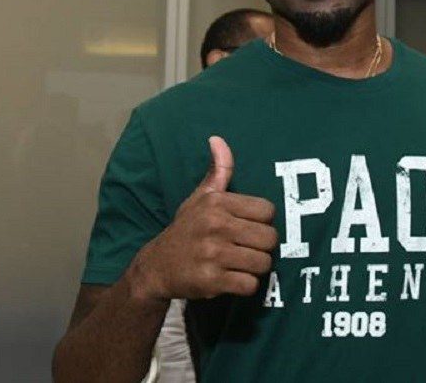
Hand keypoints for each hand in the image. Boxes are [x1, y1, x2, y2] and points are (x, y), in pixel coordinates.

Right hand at [129, 136, 277, 301]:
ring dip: (255, 268)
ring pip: (263, 263)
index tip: (247, 227)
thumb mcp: (199, 198)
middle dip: (262, 247)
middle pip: (270, 239)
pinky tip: (231, 279)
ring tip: (239, 264)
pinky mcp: (211, 280)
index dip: (261, 222)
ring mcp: (213, 254)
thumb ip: (218, 171)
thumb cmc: (186, 229)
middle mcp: (215, 225)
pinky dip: (245, 286)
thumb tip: (218, 139)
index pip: (267, 211)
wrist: (156, 267)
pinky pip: (250, 285)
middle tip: (246, 249)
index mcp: (217, 203)